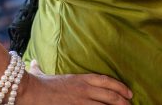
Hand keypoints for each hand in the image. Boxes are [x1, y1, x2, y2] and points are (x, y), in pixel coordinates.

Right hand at [17, 60, 132, 103]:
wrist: (31, 92)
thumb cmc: (37, 84)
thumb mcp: (42, 74)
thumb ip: (40, 68)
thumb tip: (33, 61)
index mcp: (81, 79)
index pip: (106, 81)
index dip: (120, 87)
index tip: (128, 92)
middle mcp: (85, 90)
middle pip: (110, 95)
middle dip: (122, 101)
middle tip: (130, 104)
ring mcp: (81, 101)